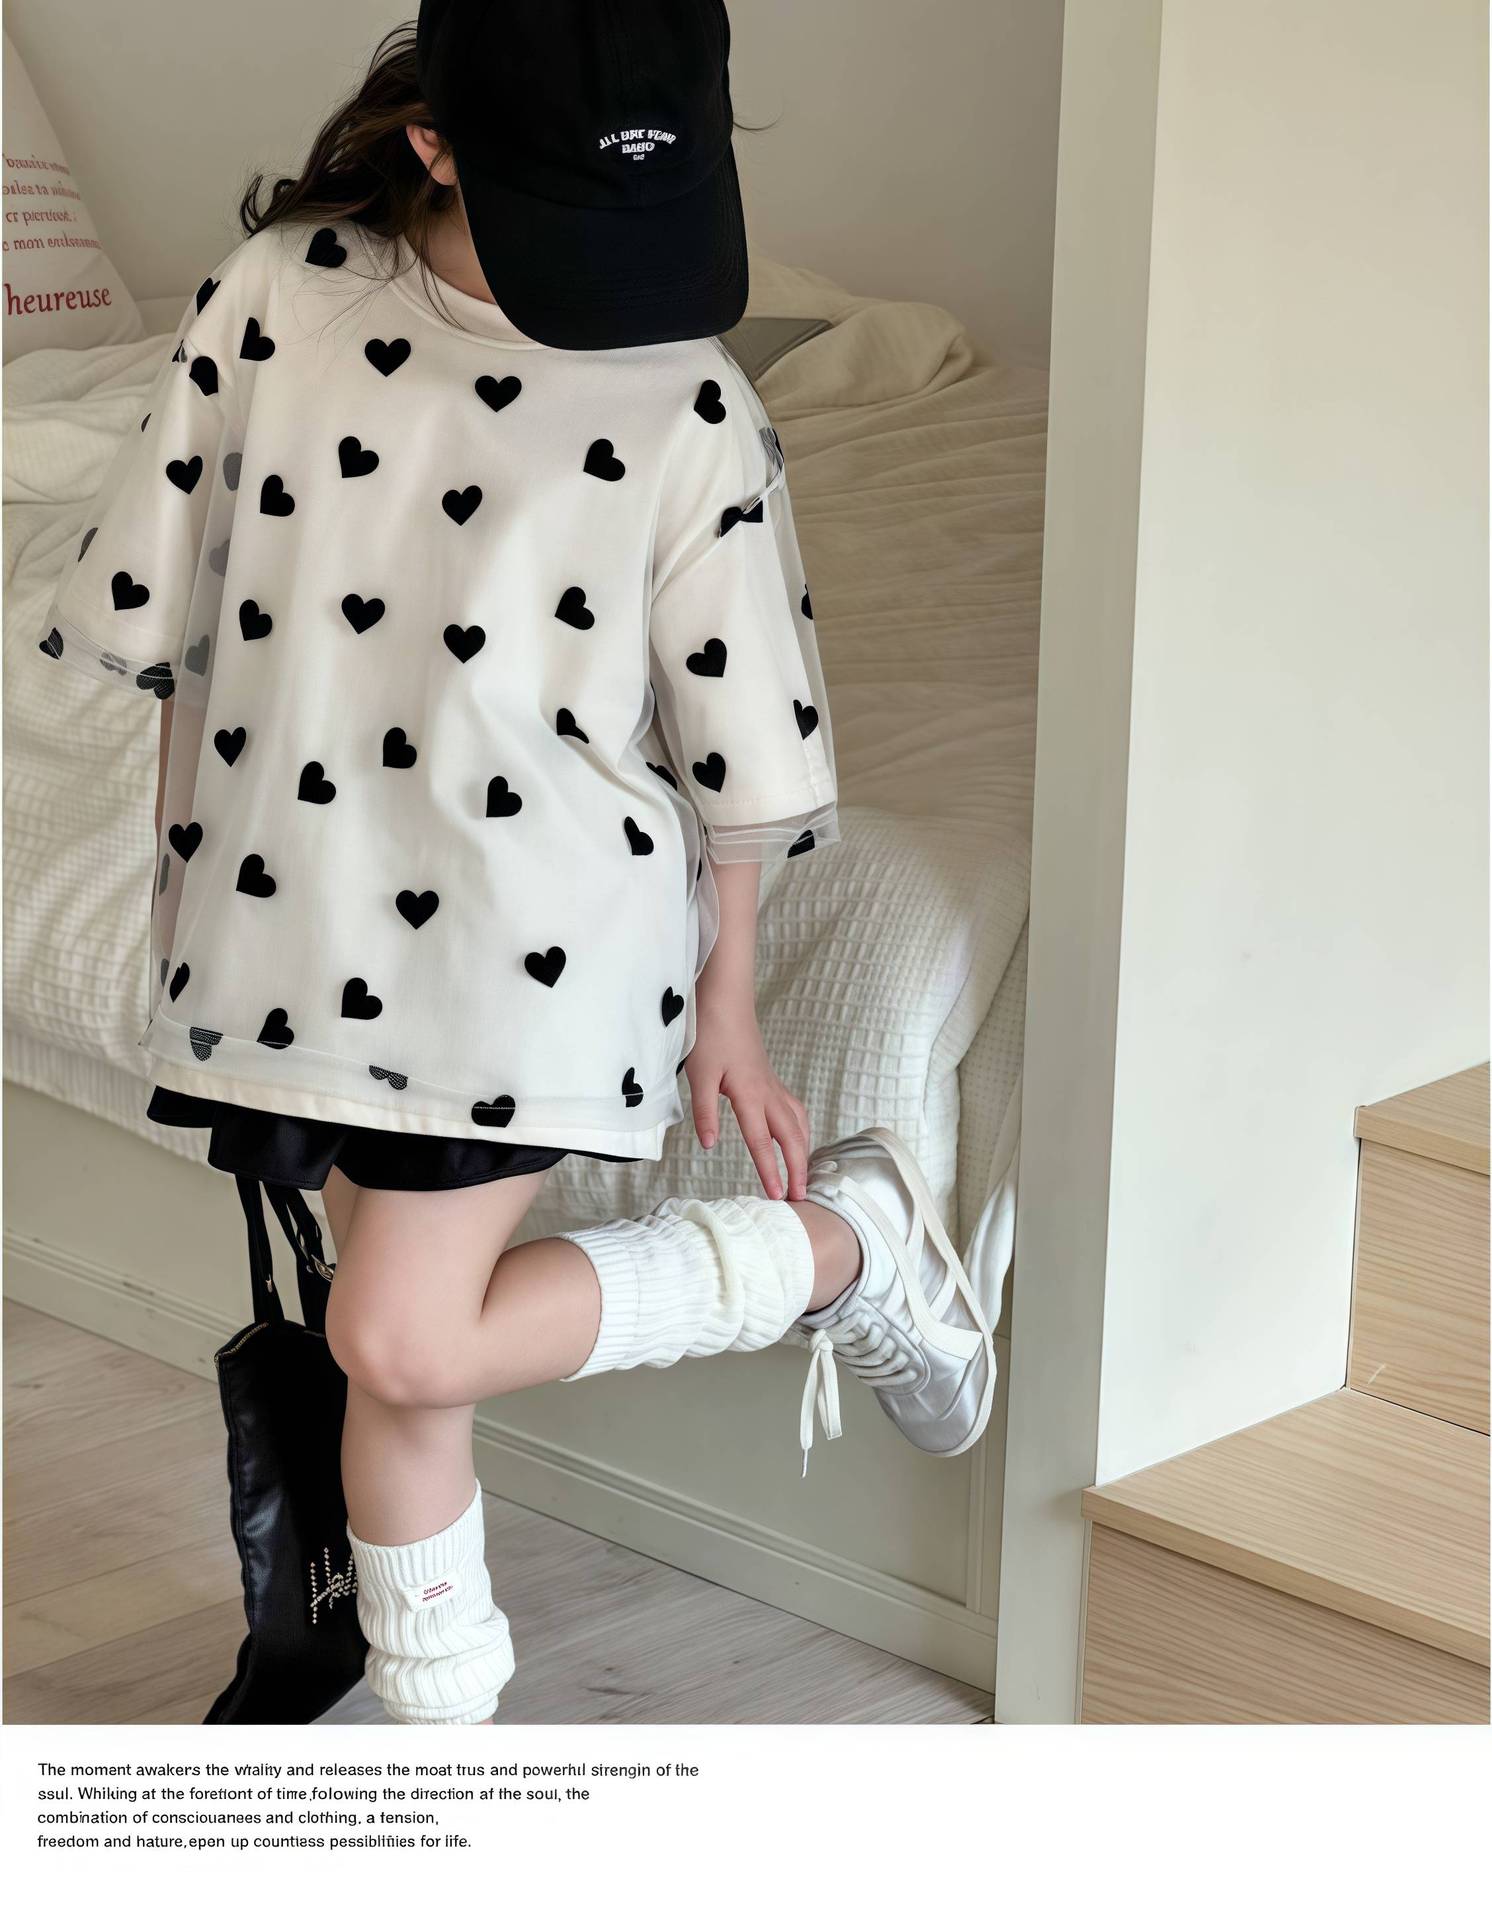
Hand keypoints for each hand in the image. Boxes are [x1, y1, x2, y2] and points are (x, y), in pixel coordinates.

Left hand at [685, 990, 810, 1200]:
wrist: (725, 998)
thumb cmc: (710, 1033)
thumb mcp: (699, 1074)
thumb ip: (706, 1111)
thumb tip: (710, 1146)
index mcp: (749, 1095)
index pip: (762, 1142)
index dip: (771, 1171)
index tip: (778, 1197)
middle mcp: (767, 1093)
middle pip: (792, 1137)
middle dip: (799, 1169)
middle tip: (801, 1198)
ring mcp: (772, 1085)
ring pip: (798, 1123)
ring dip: (804, 1150)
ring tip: (803, 1174)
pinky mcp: (770, 1079)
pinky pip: (794, 1110)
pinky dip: (800, 1129)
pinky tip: (795, 1137)